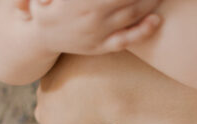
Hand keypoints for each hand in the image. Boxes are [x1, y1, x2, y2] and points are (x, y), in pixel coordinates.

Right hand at [30, 0, 161, 55]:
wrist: (40, 34)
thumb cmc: (49, 1)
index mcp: (82, 0)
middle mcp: (93, 16)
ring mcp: (98, 33)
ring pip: (131, 15)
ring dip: (150, 1)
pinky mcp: (101, 46)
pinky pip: (126, 40)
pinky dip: (143, 31)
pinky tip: (156, 20)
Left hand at [36, 51, 145, 123]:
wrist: (114, 83)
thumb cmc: (114, 61)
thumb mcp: (100, 50)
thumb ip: (96, 56)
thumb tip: (109, 55)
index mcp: (54, 70)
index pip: (57, 83)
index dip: (72, 91)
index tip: (87, 95)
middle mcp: (44, 92)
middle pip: (49, 105)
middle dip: (63, 111)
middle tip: (87, 114)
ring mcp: (49, 118)